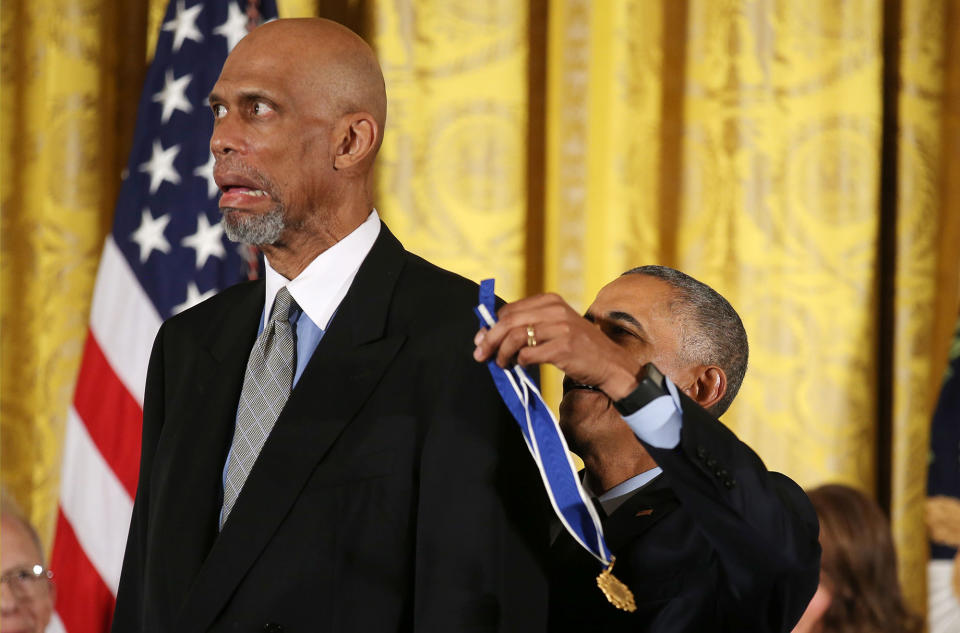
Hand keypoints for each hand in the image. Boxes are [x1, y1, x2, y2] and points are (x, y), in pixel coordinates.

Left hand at [472, 293, 642, 400]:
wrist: (610, 364)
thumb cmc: (579, 347)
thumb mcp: (557, 326)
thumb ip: (529, 325)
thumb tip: (489, 334)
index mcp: (551, 301)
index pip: (510, 309)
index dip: (492, 326)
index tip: (481, 340)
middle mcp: (555, 310)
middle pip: (509, 322)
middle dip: (490, 339)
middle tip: (481, 354)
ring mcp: (561, 328)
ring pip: (516, 337)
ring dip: (503, 353)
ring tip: (502, 364)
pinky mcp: (564, 348)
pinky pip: (529, 354)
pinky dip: (520, 362)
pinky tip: (521, 366)